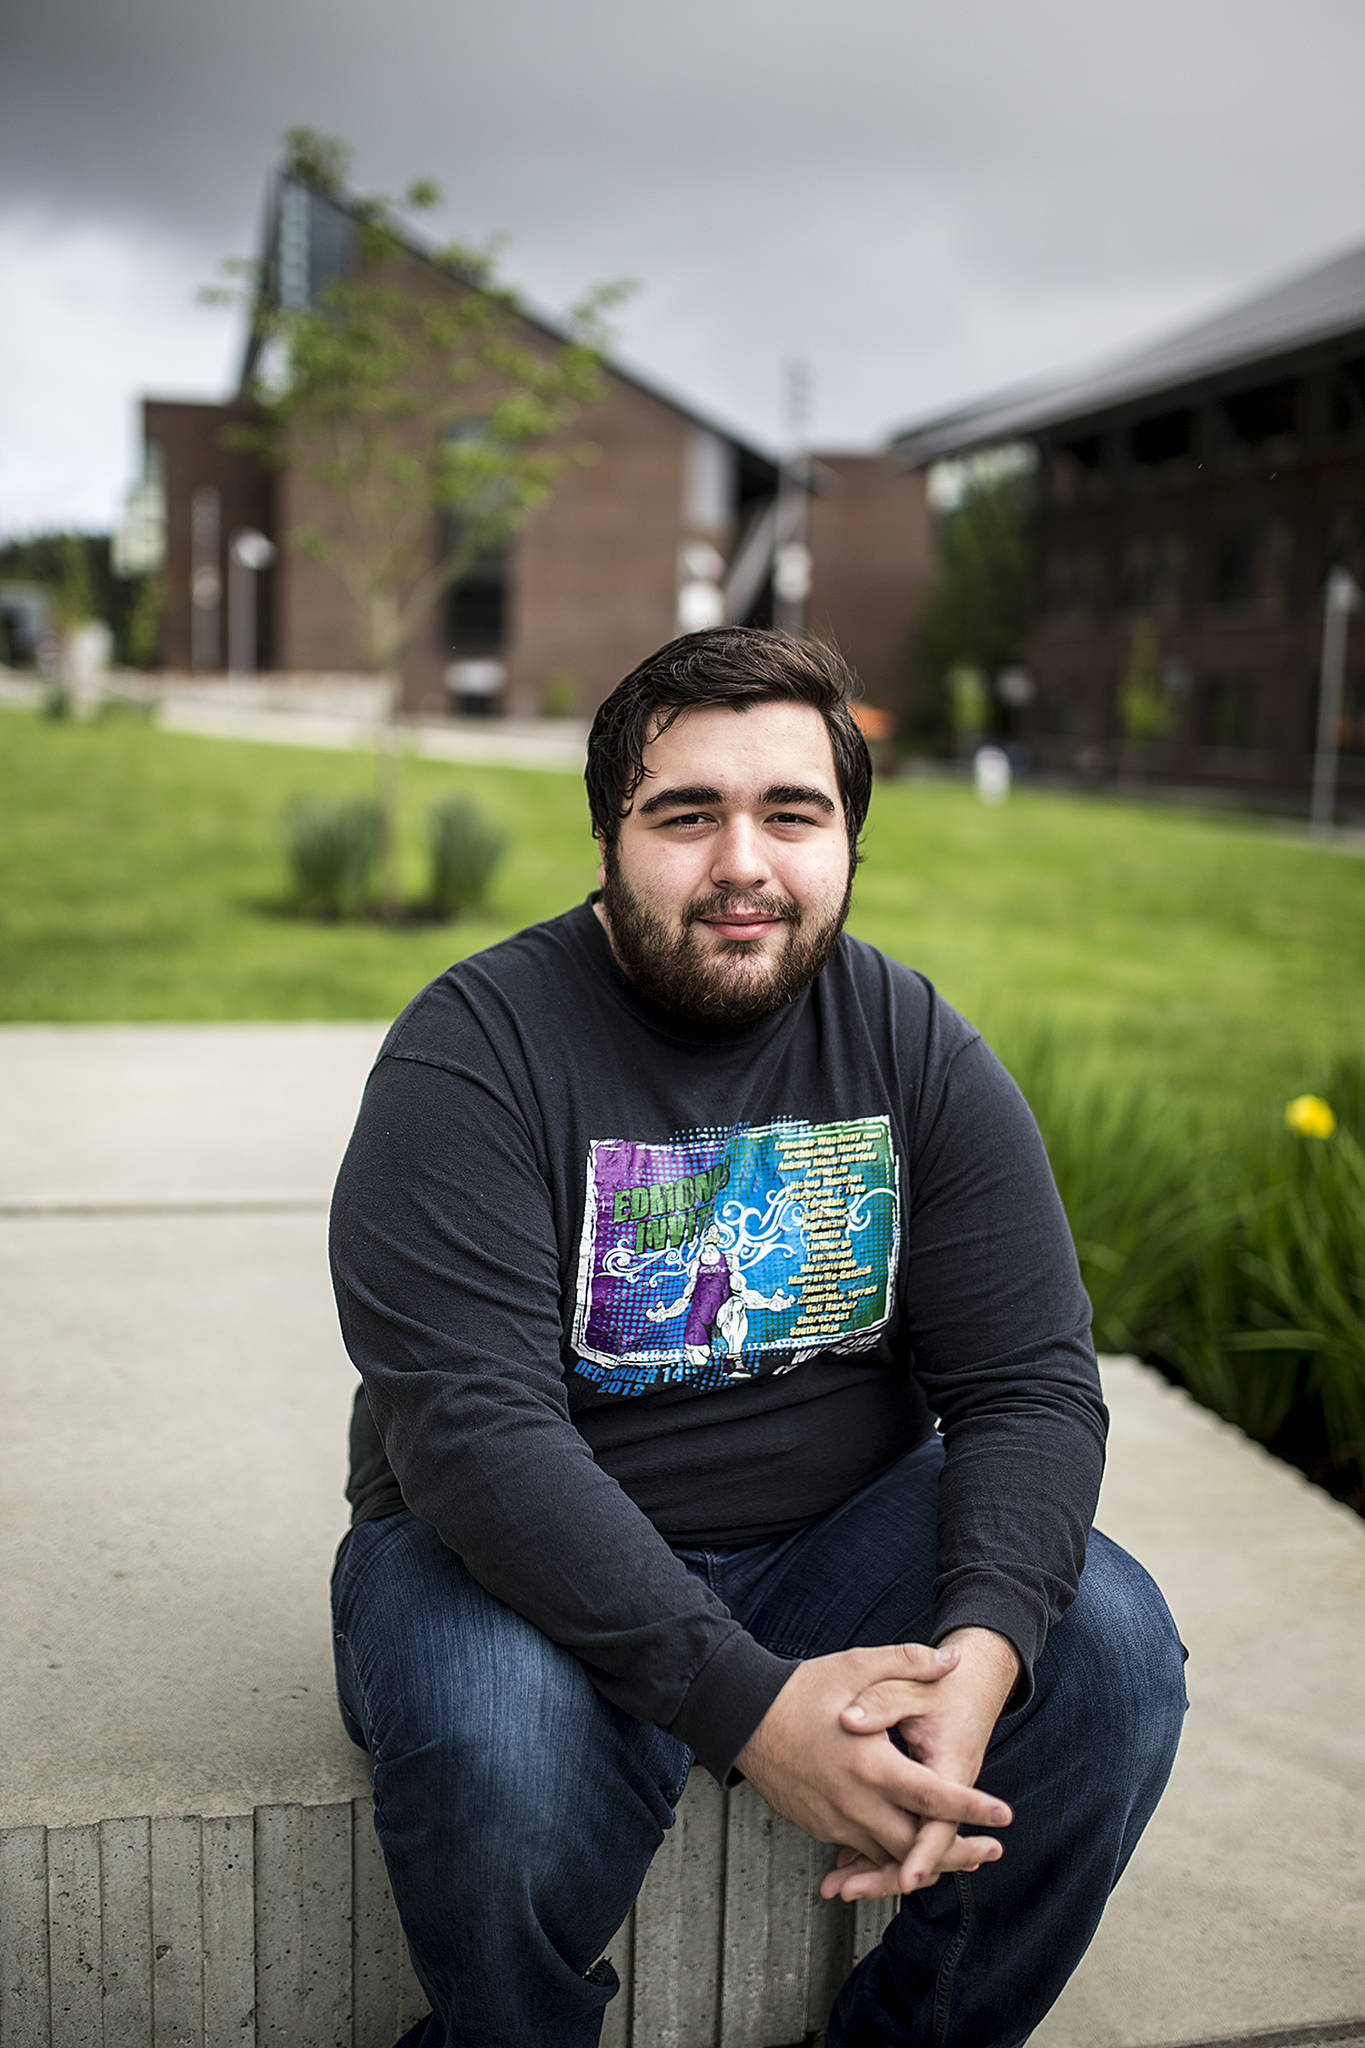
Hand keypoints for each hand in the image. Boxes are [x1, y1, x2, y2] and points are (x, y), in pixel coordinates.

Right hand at [735, 1642, 1012, 1879]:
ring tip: (959, 1858)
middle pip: (916, 1845)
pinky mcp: (820, 1828)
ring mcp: (836, 1820)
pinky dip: (887, 1856)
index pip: (932, 1796)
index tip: (1005, 1817)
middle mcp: (855, 1801)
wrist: (742, 1717)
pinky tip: (907, 1851)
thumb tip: (952, 1660)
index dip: (971, 1809)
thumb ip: (908, 1662)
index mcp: (871, 1763)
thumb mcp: (857, 1665)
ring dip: (923, 1860)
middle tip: (991, 1852)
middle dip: (958, 1854)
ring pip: (889, 1857)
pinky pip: (861, 1851)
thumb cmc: (803, 1689)